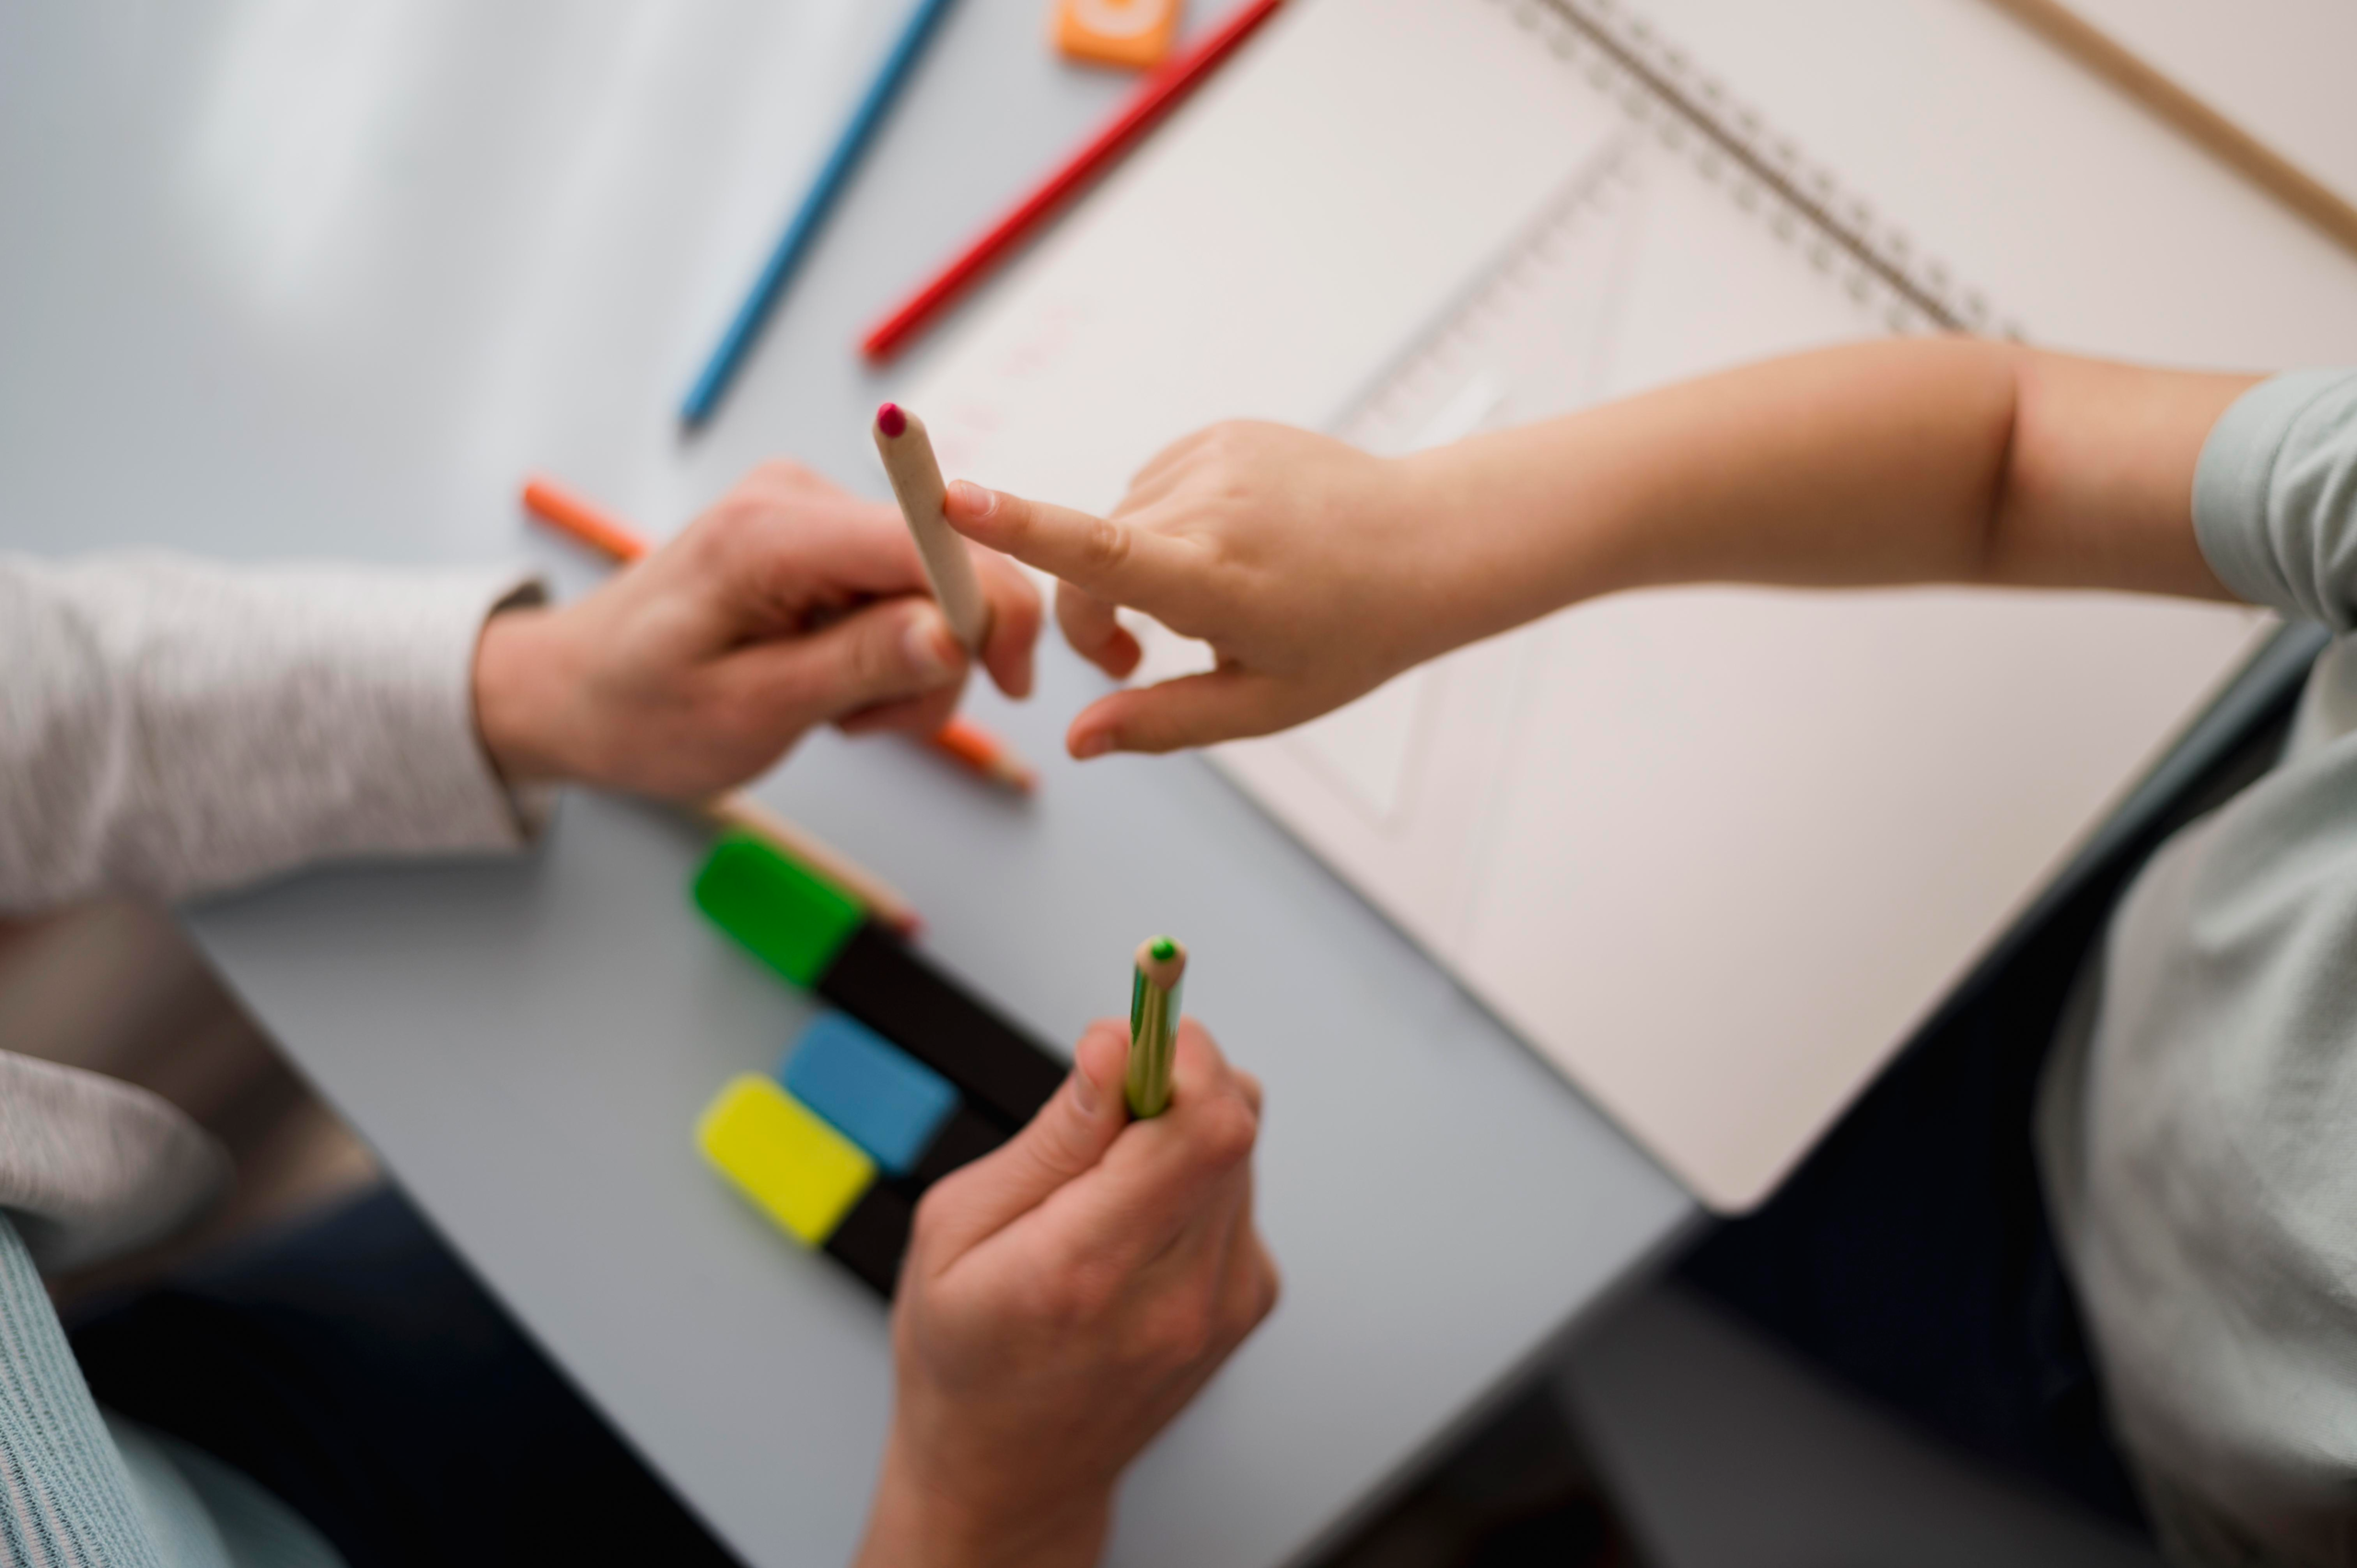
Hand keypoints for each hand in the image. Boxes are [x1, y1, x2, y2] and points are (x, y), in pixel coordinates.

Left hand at [472, 461, 1039, 797]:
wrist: (571, 694)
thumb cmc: (637, 710)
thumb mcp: (748, 711)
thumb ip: (856, 665)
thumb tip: (954, 635)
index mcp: (773, 531)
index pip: (931, 540)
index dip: (994, 607)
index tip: (1012, 686)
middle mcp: (800, 498)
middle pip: (947, 566)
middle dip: (940, 657)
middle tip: (870, 724)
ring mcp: (813, 514)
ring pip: (935, 589)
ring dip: (910, 667)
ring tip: (835, 710)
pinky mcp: (822, 540)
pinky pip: (903, 593)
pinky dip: (889, 652)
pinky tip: (834, 682)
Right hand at [855, 1020, 1279, 1567]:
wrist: (1011, 1476)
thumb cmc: (964, 1356)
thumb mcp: (957, 1229)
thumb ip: (1051, 1136)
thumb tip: (1114, 1047)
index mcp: (1088, 1269)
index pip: (1199, 1124)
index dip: (1178, 1048)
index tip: (1142, 1015)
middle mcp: (1178, 1291)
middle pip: (1234, 1118)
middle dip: (1171, 1073)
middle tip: (1103, 1100)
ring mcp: (1227, 1302)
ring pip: (1241, 1145)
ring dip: (1179, 1127)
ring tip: (1103, 1185)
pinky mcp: (1251, 1300)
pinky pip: (1239, 1187)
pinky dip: (1193, 1176)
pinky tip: (1134, 1223)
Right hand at [940, 422, 1471, 756]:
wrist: (1428, 544)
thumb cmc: (1352, 635)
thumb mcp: (1263, 705)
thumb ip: (1161, 723)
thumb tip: (1076, 742)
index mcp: (1219, 580)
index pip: (1103, 551)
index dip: (1022, 527)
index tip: (952, 498)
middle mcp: (1213, 506)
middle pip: (1088, 560)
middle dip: (1095, 617)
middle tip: (1139, 661)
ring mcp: (1217, 458)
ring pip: (1116, 520)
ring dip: (1130, 568)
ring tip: (1205, 599)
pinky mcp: (1221, 431)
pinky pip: (1150, 486)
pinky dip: (1161, 524)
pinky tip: (1223, 548)